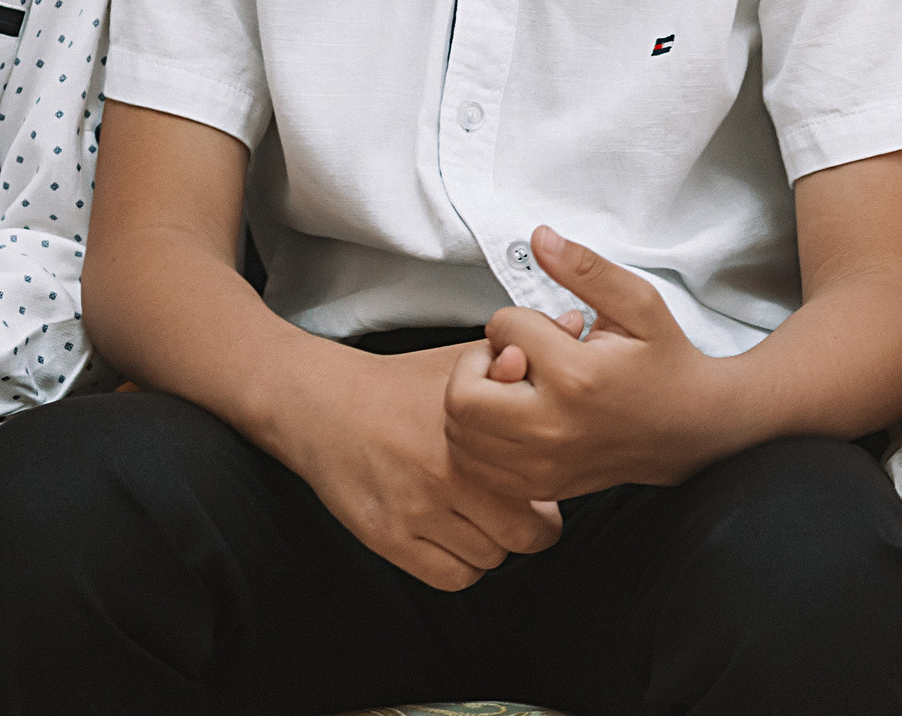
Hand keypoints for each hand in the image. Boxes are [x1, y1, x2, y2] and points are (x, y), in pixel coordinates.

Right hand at [285, 342, 562, 591]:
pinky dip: (461, 566)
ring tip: (482, 518)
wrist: (325, 404)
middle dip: (531, 526)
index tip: (540, 481)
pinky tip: (456, 537)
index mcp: (478, 432)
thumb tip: (576, 324)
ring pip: (489, 560)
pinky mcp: (387, 537)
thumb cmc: (402, 385)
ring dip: (493, 545)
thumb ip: (521, 352)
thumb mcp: (465, 358)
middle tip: (521, 510)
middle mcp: (449, 475)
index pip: (548, 488)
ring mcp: (417, 511)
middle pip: (525, 536)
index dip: (552, 490)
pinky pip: (450, 577)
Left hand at [444, 227, 721, 498]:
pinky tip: (511, 418)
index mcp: (578, 376)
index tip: (552, 327)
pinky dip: (479, 438)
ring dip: (474, 400)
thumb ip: (585, 269)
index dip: (517, 318)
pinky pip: (475, 466)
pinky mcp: (541, 487)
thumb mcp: (639, 303)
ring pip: (461, 431)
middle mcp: (554, 427)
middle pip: (462, 392)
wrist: (694, 428)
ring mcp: (545, 465)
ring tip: (514, 387)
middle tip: (511, 356)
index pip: (503, 329)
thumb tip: (538, 237)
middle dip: (476, 363)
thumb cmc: (666, 361)